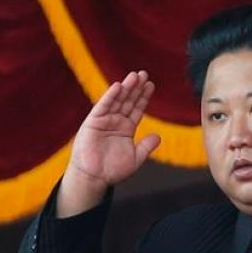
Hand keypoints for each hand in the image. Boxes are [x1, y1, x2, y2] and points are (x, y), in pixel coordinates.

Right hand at [57, 71, 159, 216]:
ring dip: (126, 88)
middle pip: (128, 101)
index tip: (151, 85)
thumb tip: (158, 136)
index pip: (137, 109)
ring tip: (134, 76)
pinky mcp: (93, 123)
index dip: (143, 97)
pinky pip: (103, 107)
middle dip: (136, 88)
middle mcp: (115, 122)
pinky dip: (110, 96)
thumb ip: (146, 146)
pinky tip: (118, 86)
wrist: (94, 178)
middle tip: (144, 74)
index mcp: (126, 129)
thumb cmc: (112, 170)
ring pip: (117, 101)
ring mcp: (104, 121)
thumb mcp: (136, 158)